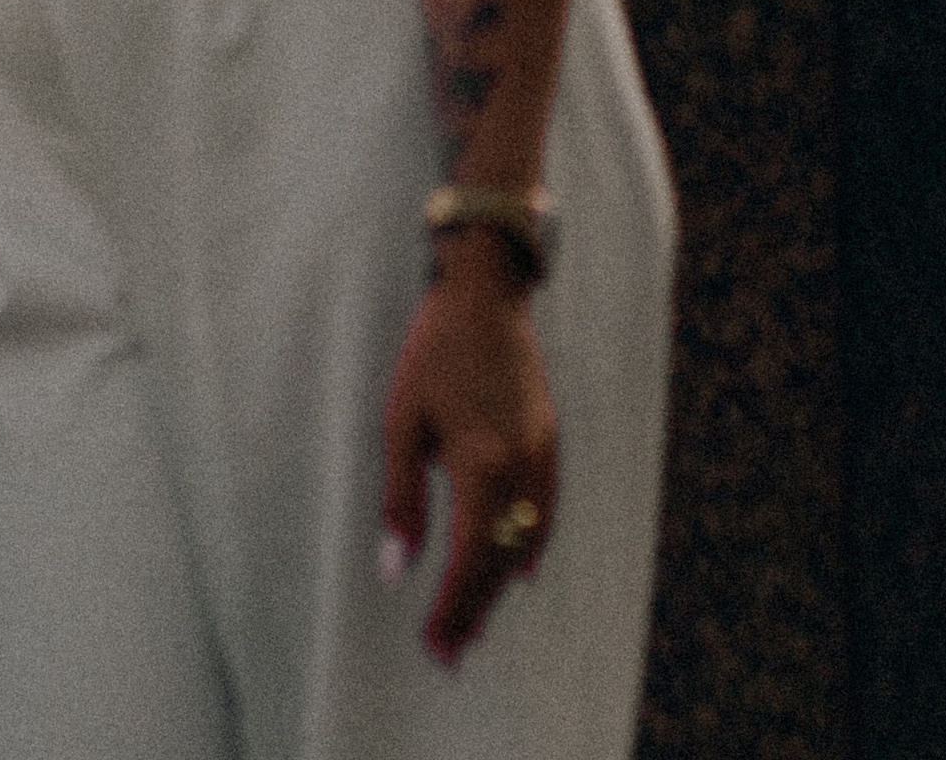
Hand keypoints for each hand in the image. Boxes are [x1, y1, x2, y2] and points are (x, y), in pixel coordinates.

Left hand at [379, 247, 558, 665]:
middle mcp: (520, 468)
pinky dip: (528, 548)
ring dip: (499, 586)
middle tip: (450, 652)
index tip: (434, 646)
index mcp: (481, 464)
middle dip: (474, 609)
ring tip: (473, 622)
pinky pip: (544, 514)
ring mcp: (542, 456)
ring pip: (527, 542)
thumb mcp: (402, 421)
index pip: (467, 559)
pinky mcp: (550, 443)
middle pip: (500, 561)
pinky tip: (514, 570)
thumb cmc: (434, 353)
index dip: (451, 607)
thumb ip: (401, 500)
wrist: (487, 294)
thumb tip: (396, 570)